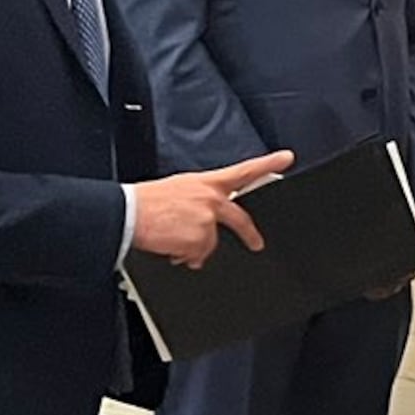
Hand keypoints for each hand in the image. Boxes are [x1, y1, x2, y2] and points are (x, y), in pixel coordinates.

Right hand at [130, 151, 289, 265]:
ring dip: (194, 246)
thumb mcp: (179, 189)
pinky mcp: (201, 240)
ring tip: (172, 236)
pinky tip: (171, 245)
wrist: (128, 213)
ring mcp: (208, 221)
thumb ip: (200, 201)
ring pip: (210, 243)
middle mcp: (211, 200)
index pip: (243, 171)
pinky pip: (198, 255)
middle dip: (250, 234)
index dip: (267, 164)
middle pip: (240, 219)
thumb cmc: (147, 201)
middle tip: (257, 244)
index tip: (286, 158)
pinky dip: (185, 256)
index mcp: (206, 183)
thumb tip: (206, 223)